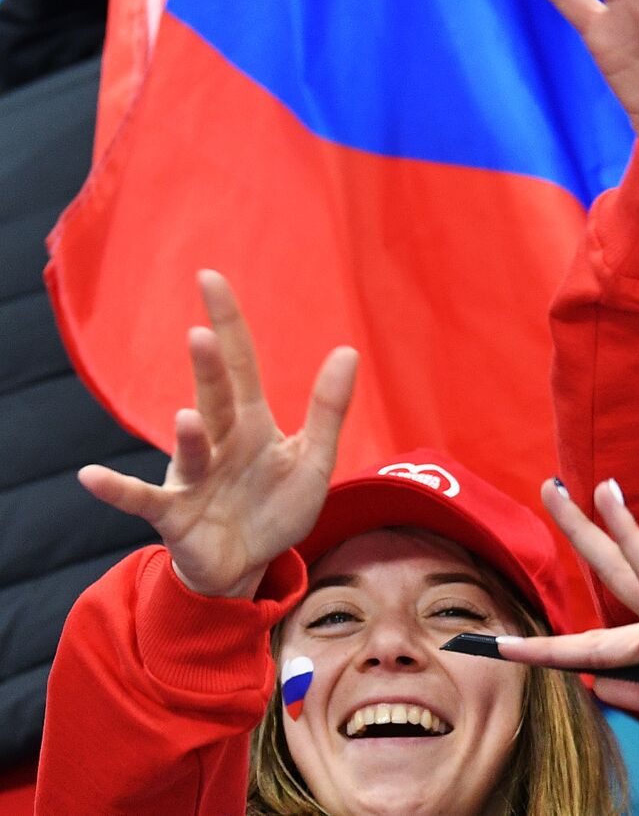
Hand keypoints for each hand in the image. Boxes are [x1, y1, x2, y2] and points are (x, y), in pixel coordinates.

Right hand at [77, 270, 358, 598]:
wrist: (249, 563)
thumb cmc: (277, 506)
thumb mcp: (314, 460)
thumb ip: (328, 409)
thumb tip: (348, 350)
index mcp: (251, 423)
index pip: (240, 363)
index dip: (227, 323)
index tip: (210, 277)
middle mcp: (217, 441)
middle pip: (214, 398)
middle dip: (207, 369)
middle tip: (201, 333)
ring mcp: (193, 477)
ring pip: (190, 450)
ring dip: (187, 436)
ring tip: (188, 417)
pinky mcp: (175, 514)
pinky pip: (143, 500)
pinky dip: (117, 490)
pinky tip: (90, 475)